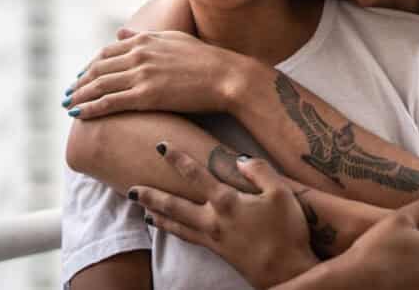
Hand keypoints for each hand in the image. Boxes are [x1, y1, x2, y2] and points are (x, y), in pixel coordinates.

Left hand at [65, 29, 255, 117]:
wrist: (226, 76)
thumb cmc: (205, 59)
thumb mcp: (172, 39)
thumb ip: (144, 37)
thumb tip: (119, 34)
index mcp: (145, 40)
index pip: (106, 53)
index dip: (90, 66)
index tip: (81, 77)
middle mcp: (139, 55)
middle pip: (98, 68)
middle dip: (80, 82)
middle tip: (68, 93)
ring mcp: (142, 75)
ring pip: (100, 85)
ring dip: (80, 95)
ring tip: (69, 105)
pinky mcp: (147, 96)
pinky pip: (111, 102)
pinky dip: (92, 107)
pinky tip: (81, 114)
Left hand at [130, 143, 317, 289]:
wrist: (287, 272)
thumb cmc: (287, 231)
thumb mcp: (281, 193)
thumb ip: (259, 170)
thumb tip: (238, 159)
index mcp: (226, 202)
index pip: (195, 174)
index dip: (176, 158)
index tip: (160, 146)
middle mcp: (213, 220)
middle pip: (173, 206)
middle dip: (151, 196)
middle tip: (131, 189)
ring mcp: (213, 239)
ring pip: (177, 225)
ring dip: (157, 216)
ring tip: (142, 210)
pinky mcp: (218, 253)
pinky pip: (188, 239)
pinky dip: (174, 231)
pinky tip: (170, 229)